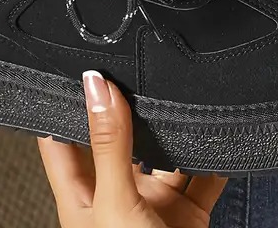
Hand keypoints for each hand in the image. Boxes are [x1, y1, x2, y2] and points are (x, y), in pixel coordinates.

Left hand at [38, 71, 225, 227]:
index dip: (62, 103)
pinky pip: (202, 175)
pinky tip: (216, 134)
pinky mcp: (188, 214)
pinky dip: (212, 155)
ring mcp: (152, 204)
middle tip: (138, 68)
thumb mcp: (115, 204)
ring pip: (163, 153)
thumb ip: (108, 145)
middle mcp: (116, 196)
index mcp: (81, 197)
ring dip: (175, 130)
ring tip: (181, 97)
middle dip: (130, 108)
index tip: (71, 64)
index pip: (60, 140)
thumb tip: (95, 87)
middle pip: (118, 139)